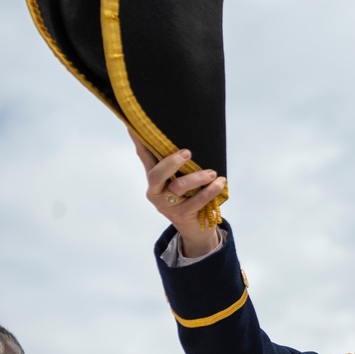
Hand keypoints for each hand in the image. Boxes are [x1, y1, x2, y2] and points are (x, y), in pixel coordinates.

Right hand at [130, 130, 224, 257]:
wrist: (195, 228)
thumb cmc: (189, 196)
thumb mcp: (182, 178)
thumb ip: (179, 162)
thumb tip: (183, 135)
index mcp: (154, 179)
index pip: (144, 156)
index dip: (139, 141)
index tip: (133, 125)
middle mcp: (155, 192)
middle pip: (156, 175)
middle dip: (171, 163)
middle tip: (187, 153)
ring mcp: (167, 205)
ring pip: (179, 187)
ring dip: (198, 177)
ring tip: (213, 173)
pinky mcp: (181, 215)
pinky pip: (197, 201)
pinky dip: (211, 190)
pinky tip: (220, 182)